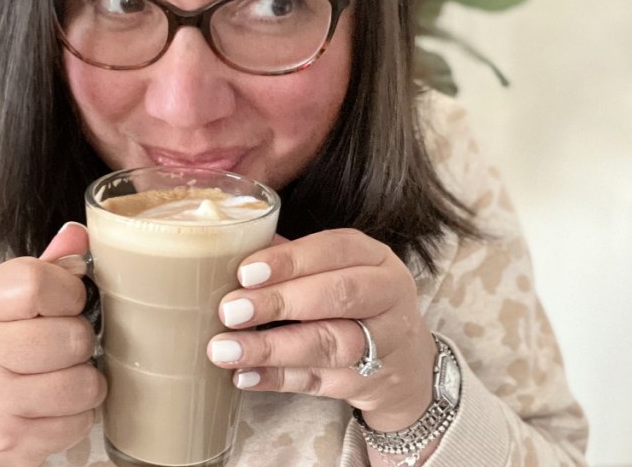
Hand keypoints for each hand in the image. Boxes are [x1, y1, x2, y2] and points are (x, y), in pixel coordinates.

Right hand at [0, 223, 105, 466]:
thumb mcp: (0, 299)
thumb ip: (44, 266)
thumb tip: (80, 236)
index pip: (34, 283)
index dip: (68, 290)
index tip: (67, 300)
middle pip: (71, 337)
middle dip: (80, 340)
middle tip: (64, 345)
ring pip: (83, 384)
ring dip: (85, 381)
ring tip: (63, 375)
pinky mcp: (10, 443)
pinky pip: (79, 423)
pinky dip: (78, 414)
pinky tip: (55, 405)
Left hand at [207, 228, 437, 430]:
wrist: (404, 362)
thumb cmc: (355, 303)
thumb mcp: (338, 271)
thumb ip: (294, 260)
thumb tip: (234, 249)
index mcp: (376, 259)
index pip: (336, 250)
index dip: (290, 260)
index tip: (246, 272)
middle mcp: (387, 298)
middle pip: (339, 295)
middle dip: (280, 301)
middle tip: (231, 310)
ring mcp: (382, 345)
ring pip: (330, 344)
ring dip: (273, 347)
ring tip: (226, 348)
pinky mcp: (365, 383)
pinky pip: (318, 382)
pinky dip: (277, 379)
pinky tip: (244, 375)